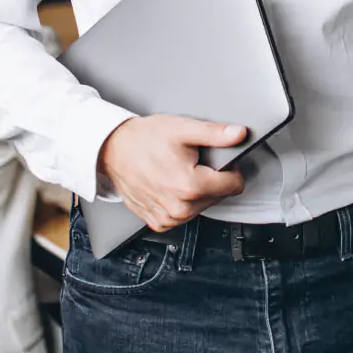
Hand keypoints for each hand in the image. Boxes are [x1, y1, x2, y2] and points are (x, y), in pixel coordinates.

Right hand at [96, 116, 248, 231]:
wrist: (113, 150)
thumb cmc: (144, 139)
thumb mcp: (183, 129)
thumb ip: (215, 134)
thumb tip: (239, 134)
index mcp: (190, 186)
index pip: (234, 185)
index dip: (229, 169)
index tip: (215, 160)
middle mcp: (179, 208)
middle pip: (218, 196)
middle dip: (210, 180)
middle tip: (190, 163)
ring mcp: (168, 218)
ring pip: (202, 207)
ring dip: (196, 192)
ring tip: (178, 172)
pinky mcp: (158, 223)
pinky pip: (183, 215)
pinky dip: (181, 202)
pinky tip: (169, 185)